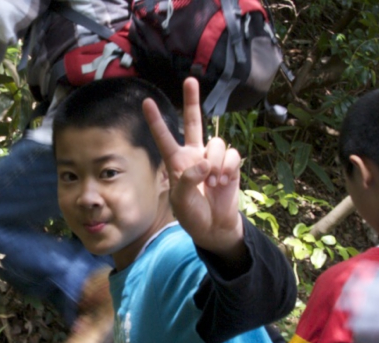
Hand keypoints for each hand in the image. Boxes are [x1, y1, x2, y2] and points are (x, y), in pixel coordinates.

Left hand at [142, 77, 243, 258]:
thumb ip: (187, 179)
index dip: (156, 120)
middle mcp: (194, 155)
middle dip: (192, 100)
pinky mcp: (230, 164)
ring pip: (216, 143)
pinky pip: (232, 154)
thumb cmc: (192, 214)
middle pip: (194, 122)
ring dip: (216, 163)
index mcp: (176, 162)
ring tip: (213, 182)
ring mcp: (213, 158)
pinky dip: (228, 167)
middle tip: (190, 79)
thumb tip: (204, 162)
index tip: (146, 102)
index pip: (164, 137)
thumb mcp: (180, 201)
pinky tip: (223, 181)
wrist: (214, 226)